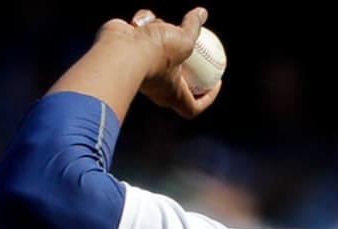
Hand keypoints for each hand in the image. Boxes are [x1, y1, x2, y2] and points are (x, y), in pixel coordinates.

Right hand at [92, 7, 220, 117]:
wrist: (120, 50)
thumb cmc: (156, 53)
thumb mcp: (184, 40)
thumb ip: (193, 27)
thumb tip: (202, 13)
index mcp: (173, 93)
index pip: (193, 107)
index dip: (208, 98)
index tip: (217, 82)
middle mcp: (157, 84)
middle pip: (175, 76)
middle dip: (184, 58)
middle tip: (194, 44)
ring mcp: (141, 67)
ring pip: (157, 44)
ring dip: (161, 29)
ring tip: (160, 24)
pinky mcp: (127, 50)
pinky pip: (140, 33)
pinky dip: (142, 25)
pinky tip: (139, 22)